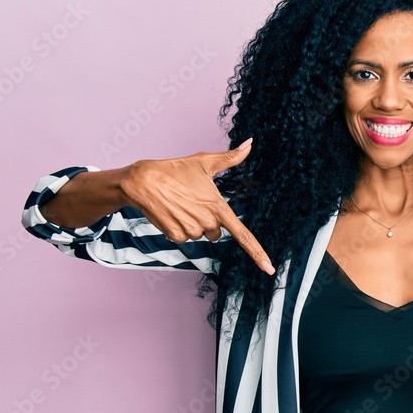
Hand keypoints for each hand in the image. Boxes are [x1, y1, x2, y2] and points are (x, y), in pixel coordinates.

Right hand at [121, 138, 274, 273]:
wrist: (143, 181)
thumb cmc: (175, 170)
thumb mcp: (205, 162)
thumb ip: (231, 157)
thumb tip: (250, 143)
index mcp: (218, 207)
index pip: (243, 235)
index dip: (257, 252)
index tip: (269, 269)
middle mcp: (207, 222)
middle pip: (216, 233)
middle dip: (207, 221)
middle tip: (192, 202)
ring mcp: (191, 230)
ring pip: (199, 235)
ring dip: (191, 224)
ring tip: (179, 205)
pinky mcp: (176, 236)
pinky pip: (183, 238)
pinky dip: (177, 228)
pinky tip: (170, 213)